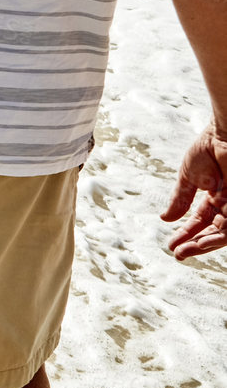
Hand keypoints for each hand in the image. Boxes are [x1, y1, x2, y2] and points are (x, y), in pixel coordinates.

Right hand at [162, 125, 226, 260]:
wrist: (225, 134)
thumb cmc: (208, 148)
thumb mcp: (188, 177)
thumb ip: (180, 199)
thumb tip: (165, 219)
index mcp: (214, 196)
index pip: (200, 221)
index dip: (186, 233)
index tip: (171, 245)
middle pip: (212, 231)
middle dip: (195, 243)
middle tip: (178, 253)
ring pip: (223, 233)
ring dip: (204, 244)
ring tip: (186, 251)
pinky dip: (217, 238)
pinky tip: (201, 243)